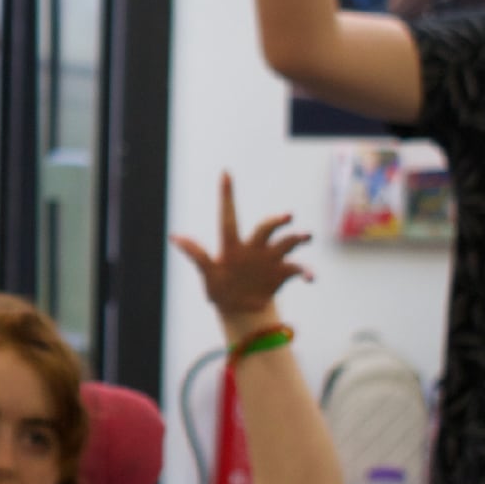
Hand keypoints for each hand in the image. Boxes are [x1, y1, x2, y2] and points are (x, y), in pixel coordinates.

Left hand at [173, 173, 312, 324]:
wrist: (240, 310)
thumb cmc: (220, 289)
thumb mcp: (208, 275)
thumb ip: (196, 256)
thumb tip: (174, 236)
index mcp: (233, 246)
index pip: (228, 217)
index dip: (226, 196)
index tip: (225, 173)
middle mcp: (254, 247)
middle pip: (266, 228)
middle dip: (276, 221)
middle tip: (287, 216)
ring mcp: (270, 259)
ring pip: (287, 242)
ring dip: (297, 238)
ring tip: (304, 236)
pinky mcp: (283, 273)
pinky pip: (298, 268)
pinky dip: (307, 271)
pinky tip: (310, 277)